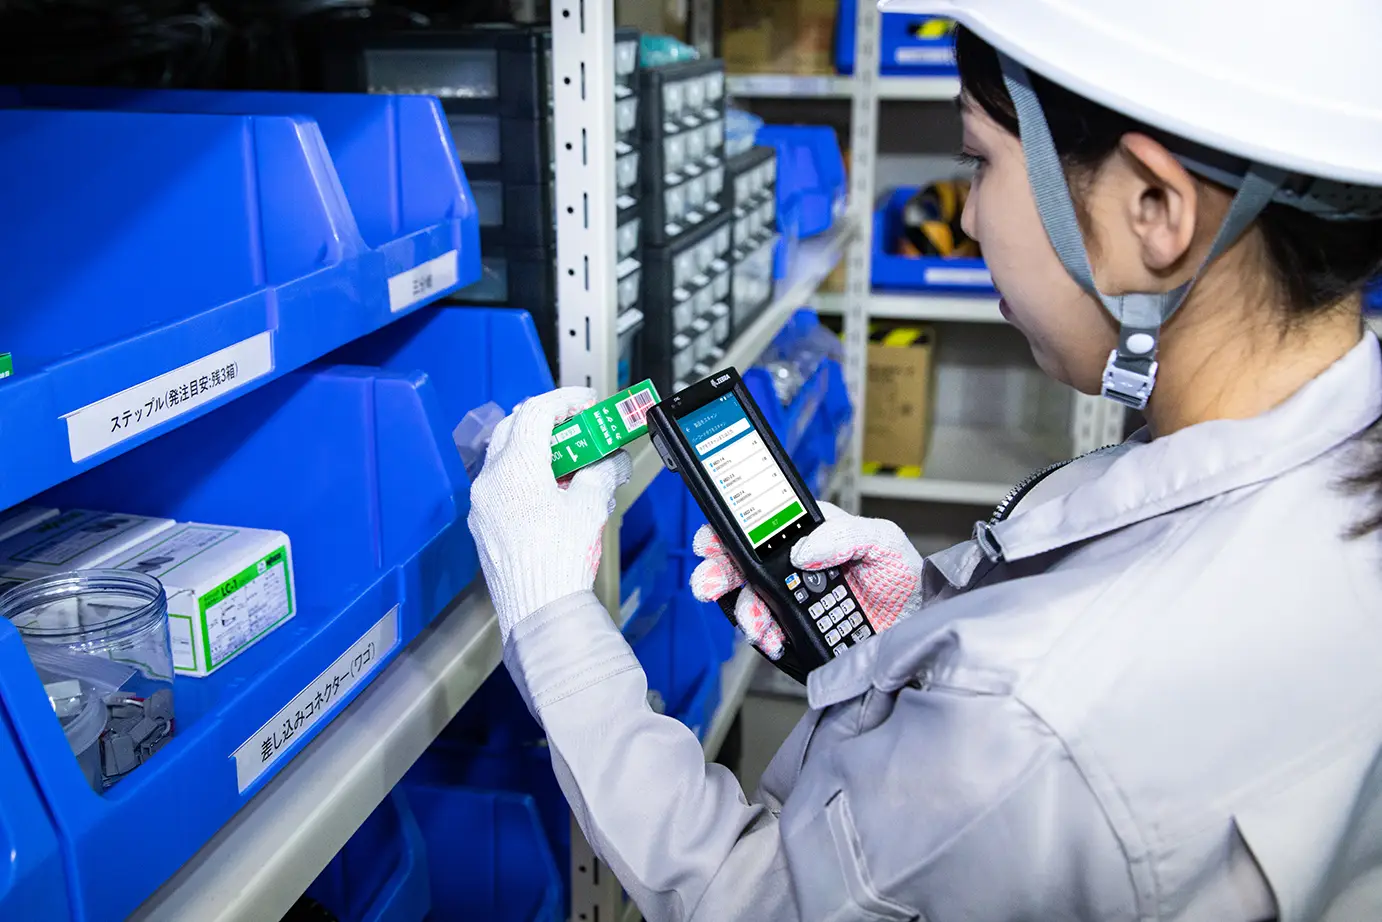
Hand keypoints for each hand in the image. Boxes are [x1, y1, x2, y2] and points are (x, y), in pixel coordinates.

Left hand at [468, 387, 631, 640]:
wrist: (538, 613)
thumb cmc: (560, 562)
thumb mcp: (590, 507)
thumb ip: (601, 473)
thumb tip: (609, 461)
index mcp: (514, 470)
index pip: (535, 413)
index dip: (564, 401)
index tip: (586, 403)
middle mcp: (490, 482)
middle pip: (513, 429)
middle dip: (547, 422)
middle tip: (577, 427)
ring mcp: (482, 505)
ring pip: (504, 457)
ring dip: (535, 449)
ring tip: (569, 462)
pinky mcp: (484, 526)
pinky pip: (501, 485)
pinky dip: (525, 476)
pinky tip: (552, 492)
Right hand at [689, 503, 923, 659]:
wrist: (919, 628)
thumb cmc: (904, 578)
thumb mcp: (882, 541)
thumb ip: (845, 535)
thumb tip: (804, 550)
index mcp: (810, 535)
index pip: (761, 525)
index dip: (729, 531)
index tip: (714, 542)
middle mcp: (794, 566)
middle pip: (742, 564)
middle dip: (718, 573)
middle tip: (709, 584)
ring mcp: (793, 600)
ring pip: (749, 601)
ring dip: (744, 612)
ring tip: (757, 624)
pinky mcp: (797, 630)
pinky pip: (768, 632)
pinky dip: (763, 637)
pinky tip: (773, 639)